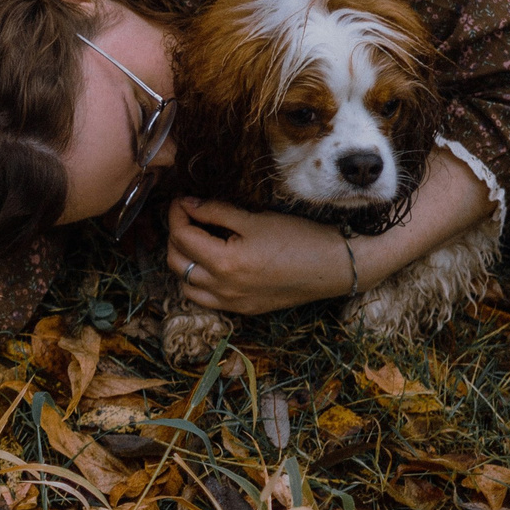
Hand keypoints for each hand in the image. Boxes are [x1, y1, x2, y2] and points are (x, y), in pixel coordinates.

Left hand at [165, 197, 356, 314]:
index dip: (176, 214)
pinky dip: (198, 282)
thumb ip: (216, 211)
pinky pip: (205, 299)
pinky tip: (209, 265)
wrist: (334, 267)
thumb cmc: (299, 238)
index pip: (182, 236)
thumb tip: (187, 204)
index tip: (181, 200)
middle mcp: (223, 288)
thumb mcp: (255, 219)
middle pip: (177, 262)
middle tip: (186, 216)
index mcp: (224, 263)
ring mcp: (232, 303)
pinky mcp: (243, 310)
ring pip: (186, 285)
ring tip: (196, 240)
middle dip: (175, 236)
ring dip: (183, 261)